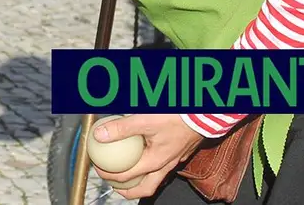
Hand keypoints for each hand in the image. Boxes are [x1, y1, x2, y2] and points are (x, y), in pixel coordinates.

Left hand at [90, 114, 205, 198]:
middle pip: (146, 187)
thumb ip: (121, 128)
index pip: (128, 176)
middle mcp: (166, 165)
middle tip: (115, 185)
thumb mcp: (143, 121)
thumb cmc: (178, 118)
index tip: (99, 169)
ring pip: (156, 177)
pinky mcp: (180, 151)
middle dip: (129, 190)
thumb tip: (100, 135)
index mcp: (156, 162)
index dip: (110, 176)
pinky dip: (151, 164)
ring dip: (141, 179)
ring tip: (128, 174)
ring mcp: (174, 159)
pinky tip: (145, 153)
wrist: (204, 113)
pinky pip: (163, 164)